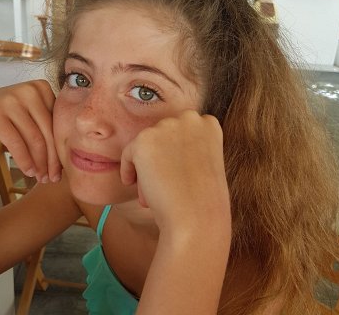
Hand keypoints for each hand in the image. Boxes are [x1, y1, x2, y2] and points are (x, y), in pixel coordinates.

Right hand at [0, 80, 60, 181]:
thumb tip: (70, 156)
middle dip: (52, 160)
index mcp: (43, 88)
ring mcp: (10, 100)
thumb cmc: (11, 116)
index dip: (61, 149)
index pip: (57, 124)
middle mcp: (29, 90)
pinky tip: (28, 171)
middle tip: (53, 178)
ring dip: (39, 163)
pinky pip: (16, 142)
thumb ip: (49, 124)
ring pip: (34, 139)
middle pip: (48, 132)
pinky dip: (24, 160)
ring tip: (40, 177)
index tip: (62, 169)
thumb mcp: (32, 113)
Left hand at [120, 110, 229, 231]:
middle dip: (160, 157)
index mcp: (209, 124)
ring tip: (152, 188)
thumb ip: (191, 148)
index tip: (174, 170)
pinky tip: (135, 184)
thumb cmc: (203, 200)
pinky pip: (129, 153)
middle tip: (162, 181)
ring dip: (146, 165)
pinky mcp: (145, 139)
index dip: (176, 151)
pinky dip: (129, 169)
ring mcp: (166, 127)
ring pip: (146, 144)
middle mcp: (189, 118)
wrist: (196, 218)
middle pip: (163, 135)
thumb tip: (165, 149)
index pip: (183, 131)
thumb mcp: (206, 164)